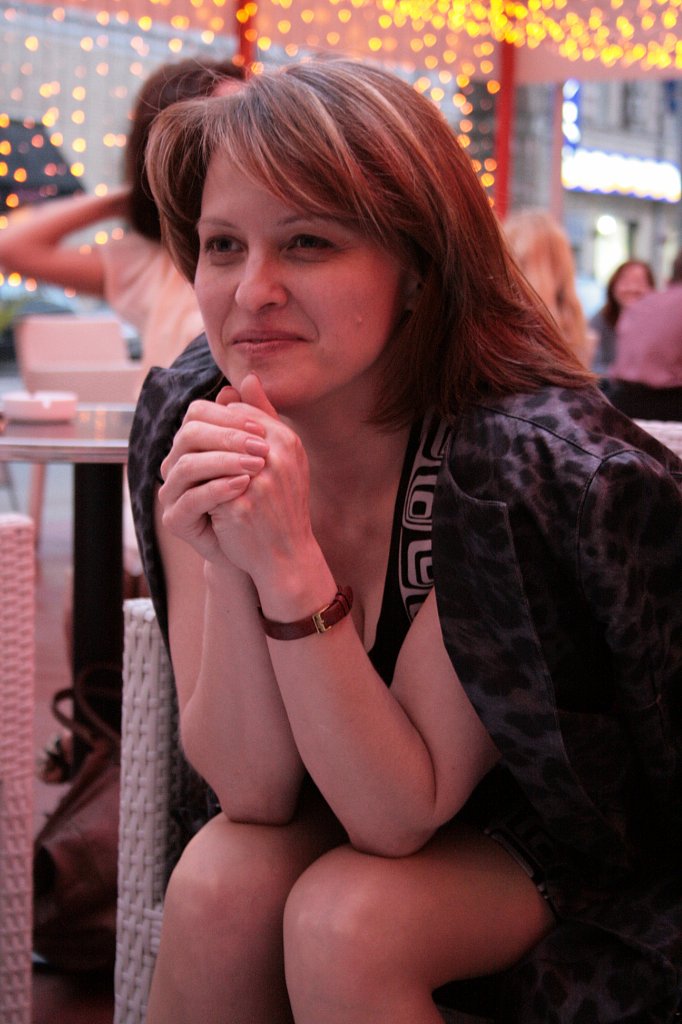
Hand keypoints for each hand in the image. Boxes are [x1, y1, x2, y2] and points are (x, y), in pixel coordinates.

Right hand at [158, 381, 269, 562]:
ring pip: (186, 466)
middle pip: (188, 435)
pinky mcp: (175, 519)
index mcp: (192, 444)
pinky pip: (190, 498)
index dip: (228, 417)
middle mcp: (175, 464)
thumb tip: (249, 378)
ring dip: (224, 462)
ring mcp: (171, 492)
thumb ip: (255, 418)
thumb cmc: (258, 495)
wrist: (258, 545)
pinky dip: (217, 489)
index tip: (262, 428)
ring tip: (256, 466)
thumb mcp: (261, 454)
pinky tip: (243, 486)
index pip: (198, 414)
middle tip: (262, 447)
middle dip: (227, 437)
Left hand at [205, 374, 319, 589]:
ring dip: (197, 465)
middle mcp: (275, 456)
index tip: (212, 443)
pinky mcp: (237, 506)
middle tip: (192, 457)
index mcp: (286, 440)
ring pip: (207, 457)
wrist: (288, 555)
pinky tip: (195, 497)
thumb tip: (244, 378)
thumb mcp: (282, 457)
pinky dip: (197, 490)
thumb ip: (263, 416)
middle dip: (202, 442)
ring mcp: (257, 481)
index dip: (219, 428)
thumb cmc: (282, 505)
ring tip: (192, 476)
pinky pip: (204, 487)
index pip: (238, 414)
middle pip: (219, 431)